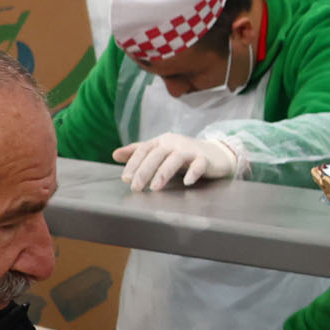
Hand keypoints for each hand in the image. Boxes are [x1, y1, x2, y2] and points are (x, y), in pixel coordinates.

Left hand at [115, 132, 244, 191]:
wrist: (214, 154)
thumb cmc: (183, 155)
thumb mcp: (160, 151)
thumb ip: (139, 152)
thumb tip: (115, 154)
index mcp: (162, 141)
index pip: (144, 149)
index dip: (134, 163)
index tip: (126, 178)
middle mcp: (175, 143)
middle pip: (157, 154)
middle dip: (145, 171)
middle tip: (136, 188)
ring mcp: (191, 150)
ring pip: (175, 159)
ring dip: (164, 173)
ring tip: (155, 188)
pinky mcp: (205, 159)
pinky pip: (199, 164)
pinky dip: (193, 173)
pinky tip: (186, 182)